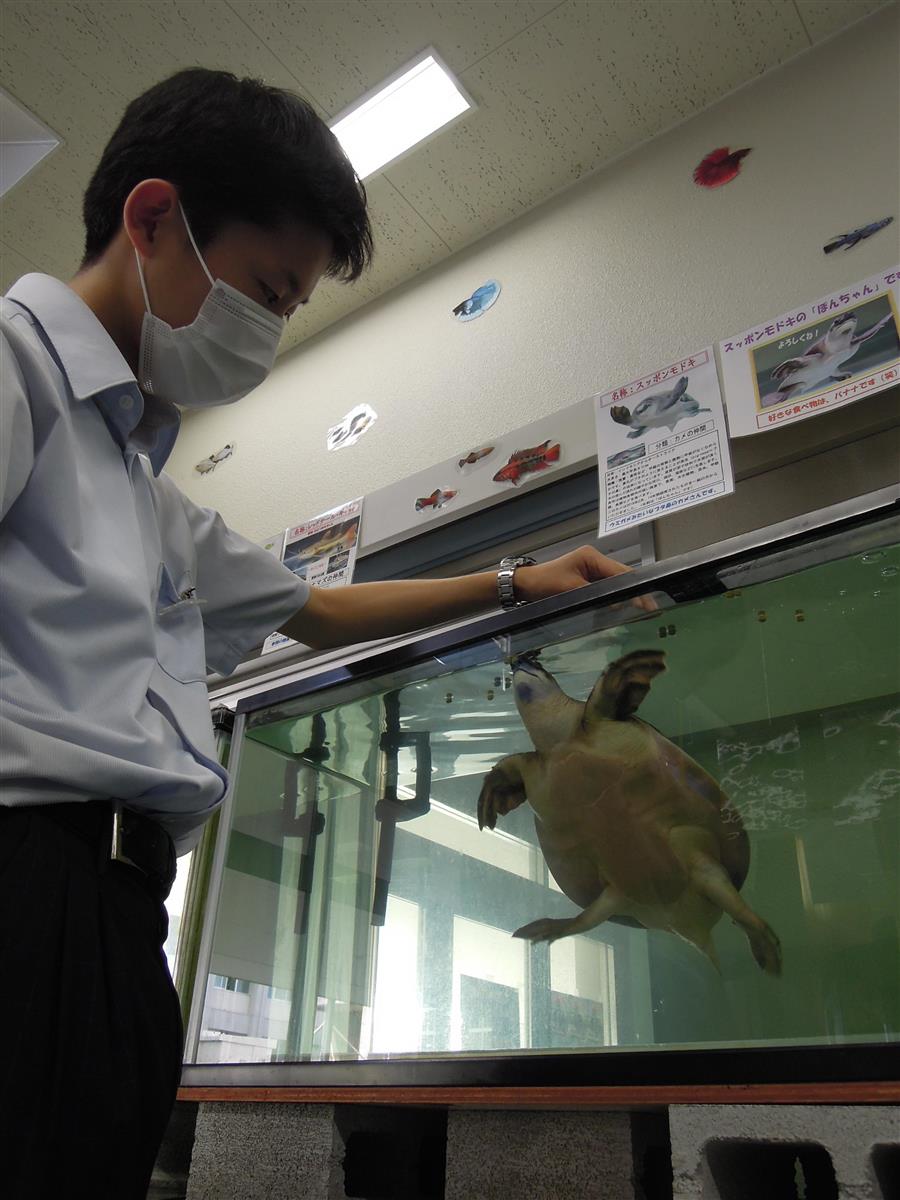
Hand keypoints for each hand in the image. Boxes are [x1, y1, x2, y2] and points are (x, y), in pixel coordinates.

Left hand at [514, 546, 656, 611]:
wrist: (526, 584)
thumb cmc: (544, 583)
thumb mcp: (569, 589)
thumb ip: (594, 594)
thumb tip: (617, 603)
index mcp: (592, 557)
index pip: (620, 571)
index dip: (634, 587)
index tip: (647, 602)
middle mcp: (595, 560)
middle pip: (621, 576)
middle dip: (635, 592)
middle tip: (649, 609)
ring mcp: (592, 569)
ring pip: (615, 583)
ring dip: (626, 596)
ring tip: (640, 610)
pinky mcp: (588, 579)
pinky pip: (606, 588)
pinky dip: (614, 597)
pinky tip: (622, 608)